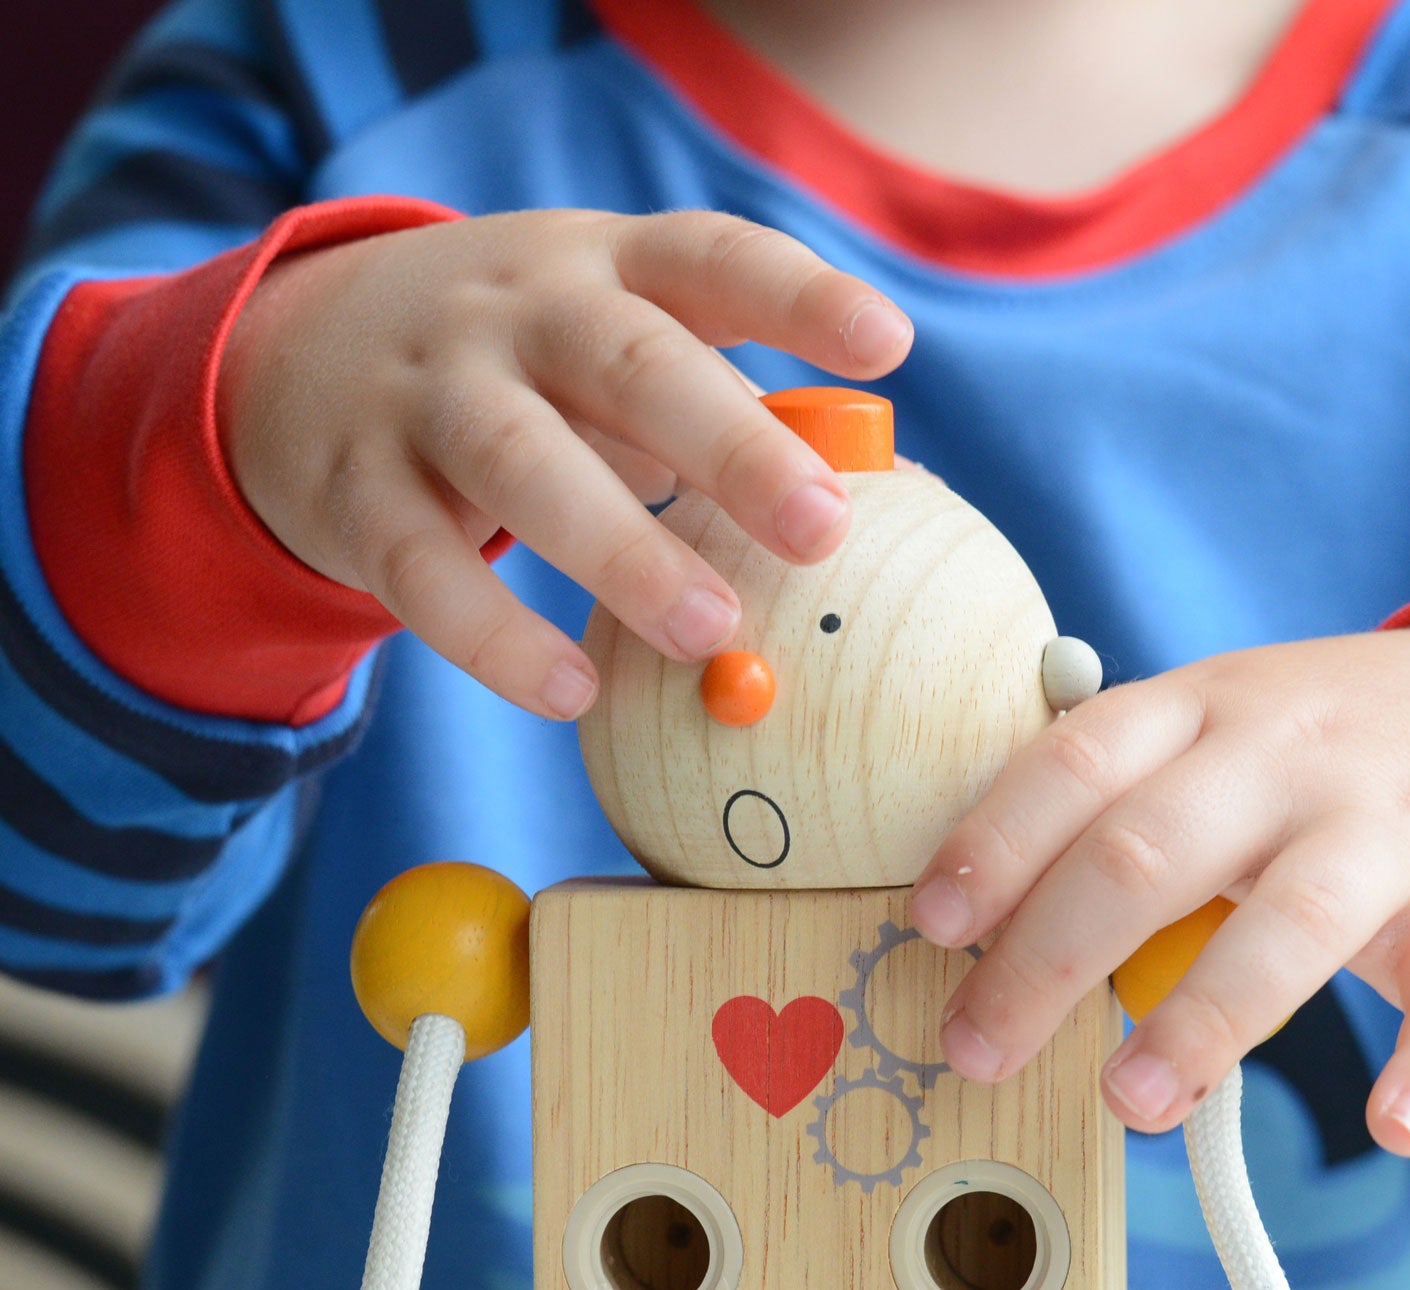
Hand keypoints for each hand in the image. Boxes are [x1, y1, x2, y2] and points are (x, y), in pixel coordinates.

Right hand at [216, 209, 911, 716]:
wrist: (302, 356)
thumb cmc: (522, 368)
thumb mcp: (606, 343)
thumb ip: (714, 403)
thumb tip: (863, 504)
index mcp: (602, 267)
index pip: (709, 258)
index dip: (797, 299)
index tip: (888, 344)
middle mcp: (515, 313)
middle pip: (628, 361)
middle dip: (732, 443)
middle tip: (820, 529)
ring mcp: (428, 395)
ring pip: (523, 463)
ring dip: (623, 549)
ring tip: (711, 629)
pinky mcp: (358, 489)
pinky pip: (423, 569)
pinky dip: (496, 639)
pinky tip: (572, 693)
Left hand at [908, 623, 1409, 1154]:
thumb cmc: (1328, 758)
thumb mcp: (1223, 734)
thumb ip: (1121, 807)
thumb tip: (980, 938)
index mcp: (1204, 710)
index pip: (1077, 762)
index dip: (996, 842)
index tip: (932, 924)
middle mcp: (1290, 757)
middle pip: (1150, 849)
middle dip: (1047, 958)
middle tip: (977, 1051)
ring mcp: (1393, 829)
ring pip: (1289, 921)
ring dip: (1198, 1022)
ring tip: (1128, 1104)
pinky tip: (1393, 1126)